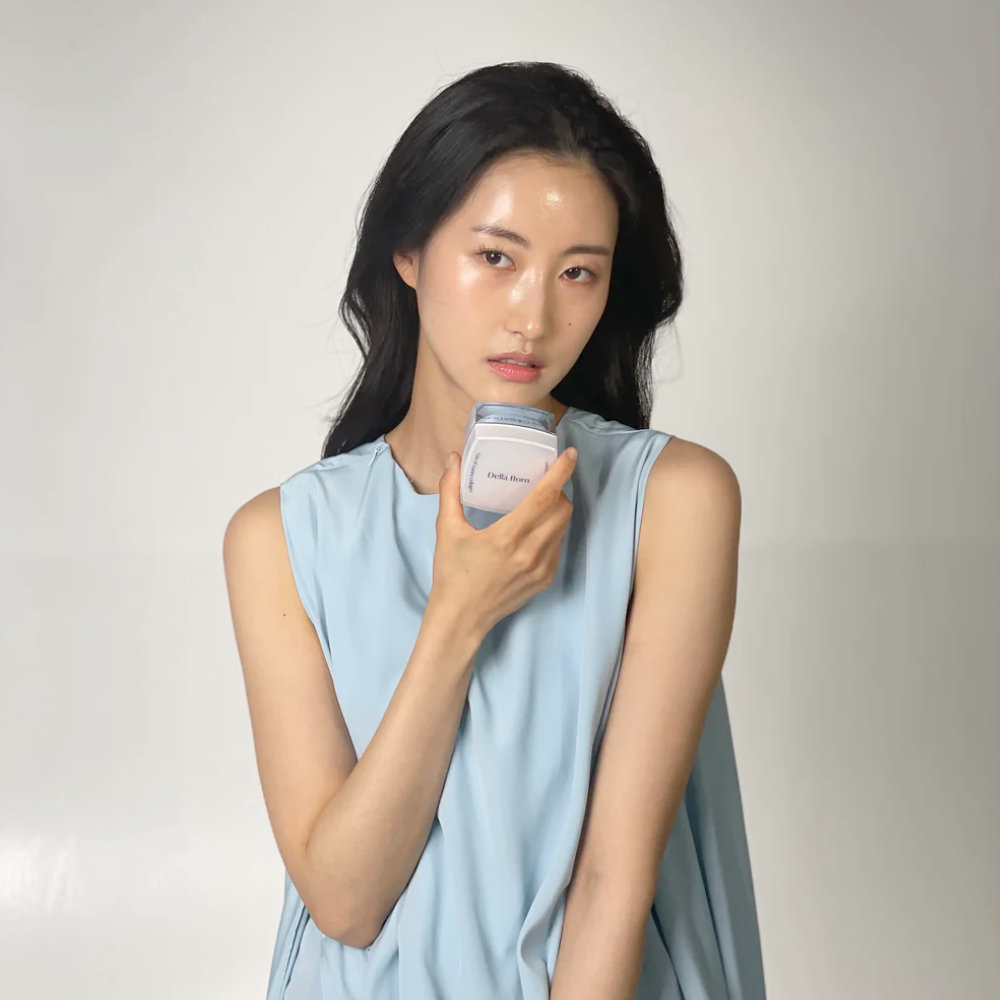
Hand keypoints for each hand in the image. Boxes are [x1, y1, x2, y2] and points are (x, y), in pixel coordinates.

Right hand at [428, 446, 577, 638]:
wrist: (461, 619)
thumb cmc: (452, 574)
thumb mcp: (447, 530)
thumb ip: (450, 491)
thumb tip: (454, 459)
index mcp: (507, 537)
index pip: (544, 498)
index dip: (560, 473)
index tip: (570, 455)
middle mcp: (530, 553)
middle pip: (562, 510)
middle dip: (559, 490)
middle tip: (544, 481)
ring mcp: (541, 569)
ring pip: (563, 528)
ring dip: (557, 510)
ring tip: (541, 502)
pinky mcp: (545, 580)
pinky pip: (557, 546)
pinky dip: (552, 531)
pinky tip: (536, 529)